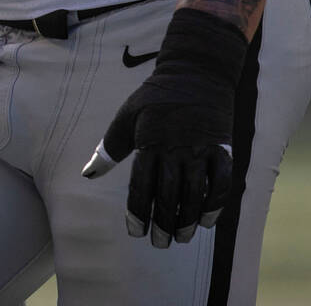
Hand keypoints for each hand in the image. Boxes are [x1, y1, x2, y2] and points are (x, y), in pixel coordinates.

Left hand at [82, 8, 247, 246]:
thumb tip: (87, 173)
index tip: (135, 232)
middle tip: (159, 243)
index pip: (141, 185)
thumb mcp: (127, 115)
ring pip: (195, 194)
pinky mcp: (223, 147)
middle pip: (168, 195)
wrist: (197, 69)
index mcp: (149, 140)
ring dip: (187, 221)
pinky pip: (222, 183)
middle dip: (162, 224)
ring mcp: (201, 148)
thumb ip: (109, 147)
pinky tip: (206, 221)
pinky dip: (215, 205)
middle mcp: (175, 147)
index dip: (137, 213)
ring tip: (180, 237)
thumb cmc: (156, 95)